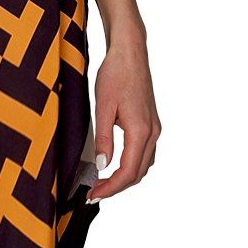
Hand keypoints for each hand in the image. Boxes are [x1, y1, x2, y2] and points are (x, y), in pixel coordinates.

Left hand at [87, 34, 160, 201]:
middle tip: (94, 192)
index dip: (110, 187)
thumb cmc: (115, 74)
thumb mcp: (103, 106)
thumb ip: (103, 138)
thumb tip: (101, 166)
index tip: (93, 195)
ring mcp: (154, 129)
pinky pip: (144, 153)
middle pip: (138, 173)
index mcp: (141, 131)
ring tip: (102, 182)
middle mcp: (152, 133)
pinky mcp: (151, 123)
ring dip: (125, 178)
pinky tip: (116, 164)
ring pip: (143, 165)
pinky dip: (131, 165)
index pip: (128, 172)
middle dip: (117, 187)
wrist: (130, 53)